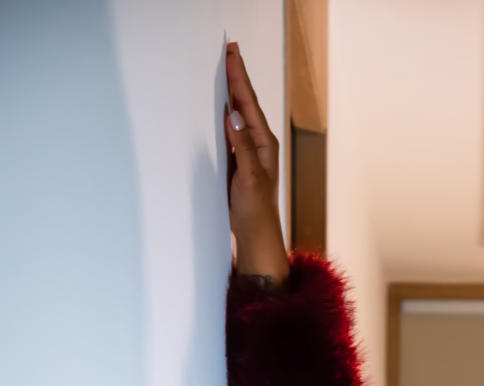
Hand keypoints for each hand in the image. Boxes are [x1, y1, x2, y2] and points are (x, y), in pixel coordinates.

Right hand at [224, 41, 289, 280]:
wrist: (256, 236)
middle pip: (245, 103)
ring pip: (239, 114)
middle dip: (238, 77)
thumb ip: (241, 147)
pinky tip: (221, 108)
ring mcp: (249, 152)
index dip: (239, 78)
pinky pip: (232, 129)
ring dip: (233, 93)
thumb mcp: (249, 178)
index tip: (232, 54)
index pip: (248, 103)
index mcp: (263, 143)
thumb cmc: (256, 211)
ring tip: (227, 70)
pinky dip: (226, 114)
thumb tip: (232, 116)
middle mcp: (258, 144)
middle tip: (230, 51)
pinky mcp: (239, 162)